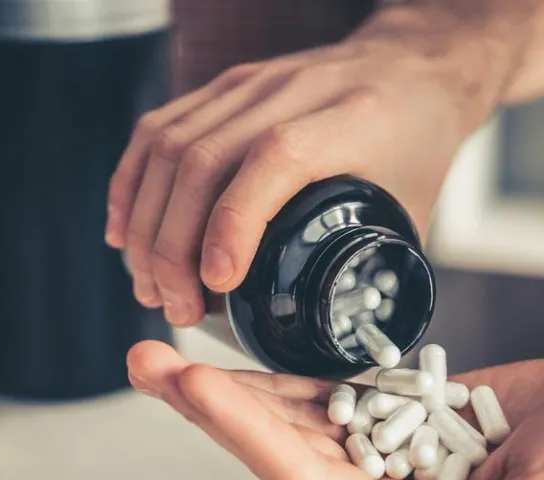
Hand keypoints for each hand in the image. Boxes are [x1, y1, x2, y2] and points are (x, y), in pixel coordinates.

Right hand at [106, 8, 496, 326]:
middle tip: (175, 308)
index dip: (235, 222)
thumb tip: (348, 350)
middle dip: (174, 248)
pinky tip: (125, 233)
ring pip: (168, 148)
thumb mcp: (417, 208)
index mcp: (350, 120)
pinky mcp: (221, 87)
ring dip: (147, 227)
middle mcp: (291, 93)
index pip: (276, 159)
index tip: (217, 284)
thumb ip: (379, 272)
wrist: (411, 66)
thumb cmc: (415, 136)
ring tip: (150, 287)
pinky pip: (156, 132)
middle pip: (203, 159)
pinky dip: (132, 186)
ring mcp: (248, 85)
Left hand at [127, 341, 543, 479]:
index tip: (185, 382)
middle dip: (213, 405)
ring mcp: (401, 465)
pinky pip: (342, 403)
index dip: (240, 432)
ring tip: (173, 351)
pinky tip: (248, 361)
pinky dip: (294, 382)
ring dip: (238, 390)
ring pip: (301, 426)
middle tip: (146, 354)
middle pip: (283, 452)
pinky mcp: (416, 426)